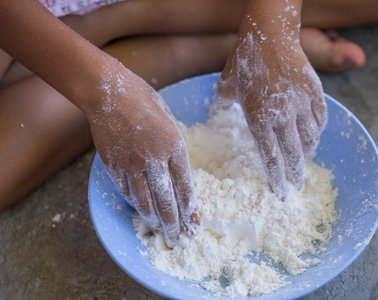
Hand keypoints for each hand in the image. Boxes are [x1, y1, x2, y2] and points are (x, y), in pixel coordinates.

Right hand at [88, 61, 199, 247]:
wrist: (108, 91)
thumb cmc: (144, 101)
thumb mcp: (170, 120)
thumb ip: (175, 148)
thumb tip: (178, 173)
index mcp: (174, 145)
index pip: (184, 186)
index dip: (190, 209)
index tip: (194, 224)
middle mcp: (154, 158)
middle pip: (165, 200)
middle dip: (172, 223)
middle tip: (177, 239)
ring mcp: (130, 163)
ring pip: (143, 200)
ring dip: (153, 219)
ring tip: (159, 230)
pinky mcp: (112, 164)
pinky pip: (125, 191)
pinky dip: (134, 203)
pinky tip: (141, 211)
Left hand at [213, 23, 326, 197]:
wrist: (270, 34)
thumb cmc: (245, 60)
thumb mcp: (227, 84)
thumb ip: (220, 104)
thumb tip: (215, 114)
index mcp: (258, 118)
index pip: (270, 157)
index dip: (277, 178)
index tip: (281, 192)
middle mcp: (282, 115)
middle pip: (293, 154)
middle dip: (296, 174)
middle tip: (298, 185)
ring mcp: (301, 104)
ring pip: (310, 139)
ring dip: (307, 154)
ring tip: (304, 160)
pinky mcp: (314, 93)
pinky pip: (320, 120)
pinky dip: (318, 132)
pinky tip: (313, 136)